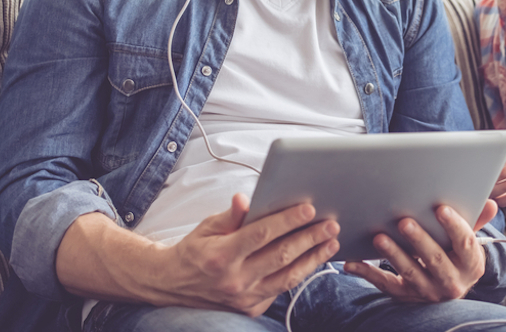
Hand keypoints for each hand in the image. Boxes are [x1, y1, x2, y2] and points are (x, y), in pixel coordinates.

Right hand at [160, 194, 339, 314]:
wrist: (174, 285)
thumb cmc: (195, 250)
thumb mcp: (207, 227)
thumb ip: (230, 215)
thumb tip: (244, 198)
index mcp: (221, 255)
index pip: (261, 234)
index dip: (287, 221)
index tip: (309, 209)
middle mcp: (234, 279)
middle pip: (281, 256)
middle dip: (310, 238)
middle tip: (331, 224)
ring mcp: (244, 298)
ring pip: (287, 277)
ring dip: (313, 258)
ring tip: (331, 243)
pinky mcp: (250, 308)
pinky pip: (280, 290)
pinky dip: (299, 274)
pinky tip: (313, 259)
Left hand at [343, 201, 495, 301]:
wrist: (452, 287)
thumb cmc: (458, 255)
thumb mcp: (469, 242)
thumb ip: (476, 221)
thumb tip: (491, 203)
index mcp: (471, 264)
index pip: (465, 243)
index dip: (454, 226)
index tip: (441, 208)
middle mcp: (452, 281)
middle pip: (435, 259)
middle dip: (419, 240)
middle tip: (404, 221)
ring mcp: (429, 291)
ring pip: (410, 273)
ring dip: (393, 255)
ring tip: (379, 238)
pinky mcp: (407, 296)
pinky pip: (387, 285)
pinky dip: (368, 274)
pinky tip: (351, 263)